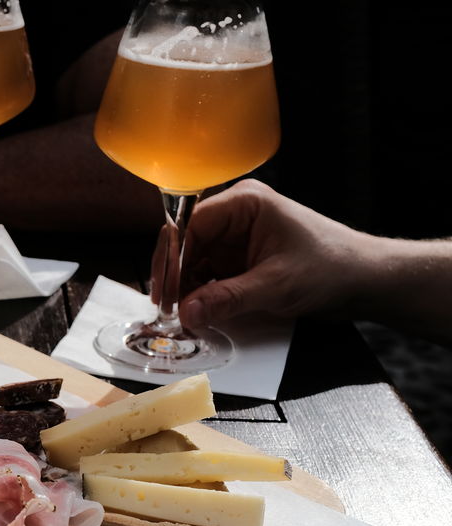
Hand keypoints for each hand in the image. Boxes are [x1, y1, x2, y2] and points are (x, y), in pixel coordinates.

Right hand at [177, 180, 380, 328]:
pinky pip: (209, 274)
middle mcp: (236, 215)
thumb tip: (187, 312)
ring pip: (194, 262)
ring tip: (182, 316)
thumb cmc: (332, 267)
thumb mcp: (275, 285)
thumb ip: (227, 299)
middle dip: (176, 277)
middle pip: (187, 244)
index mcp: (245, 203)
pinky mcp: (240, 259)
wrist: (365, 280)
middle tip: (167, 309)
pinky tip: (198, 312)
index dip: (173, 260)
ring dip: (187, 289)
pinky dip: (202, 294)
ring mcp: (237, 238)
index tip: (166, 293)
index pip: (190, 226)